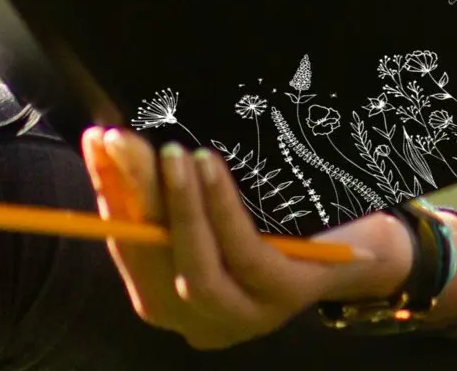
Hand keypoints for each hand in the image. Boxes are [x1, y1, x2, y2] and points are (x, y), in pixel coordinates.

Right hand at [80, 127, 408, 348]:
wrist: (362, 240)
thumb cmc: (280, 215)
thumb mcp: (218, 201)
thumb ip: (172, 186)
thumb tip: (115, 139)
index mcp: (172, 295)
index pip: (128, 247)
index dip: (106, 195)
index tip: (94, 142)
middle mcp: (198, 317)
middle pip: (153, 257)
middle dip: (130, 195)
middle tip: (120, 139)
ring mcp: (241, 315)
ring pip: (194, 268)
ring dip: (177, 208)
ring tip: (171, 153)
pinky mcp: (282, 298)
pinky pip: (242, 254)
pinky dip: (220, 210)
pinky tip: (210, 167)